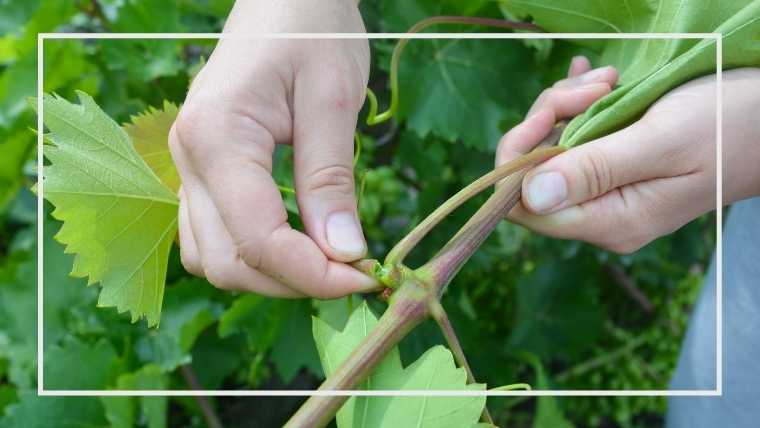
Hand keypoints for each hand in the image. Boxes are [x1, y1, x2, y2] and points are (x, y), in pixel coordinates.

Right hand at [169, 0, 377, 297]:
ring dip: (270, 276)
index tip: (368, 276)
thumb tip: (345, 253)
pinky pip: (213, 237)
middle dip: (292, 282)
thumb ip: (331, 180)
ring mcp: (188, 168)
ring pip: (213, 259)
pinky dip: (254, 255)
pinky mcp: (202, 172)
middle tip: (356, 273)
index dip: (314, 274)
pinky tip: (299, 244)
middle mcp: (188, 159)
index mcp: (217, 137)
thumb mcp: (333, 101)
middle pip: (227, 263)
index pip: (259, 239)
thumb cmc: (312, 32)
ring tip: (330, 263)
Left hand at [497, 58, 759, 253]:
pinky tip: (601, 80)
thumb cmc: (728, 126)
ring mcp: (607, 193)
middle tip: (595, 86)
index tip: (549, 112)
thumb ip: (595, 170)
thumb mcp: (661, 142)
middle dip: (550, 119)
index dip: (519, 157)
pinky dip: (580, 104)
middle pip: (533, 173)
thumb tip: (530, 195)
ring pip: (551, 148)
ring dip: (570, 105)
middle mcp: (601, 215)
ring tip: (610, 79)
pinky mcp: (616, 169)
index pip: (523, 206)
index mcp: (609, 221)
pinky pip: (575, 137)